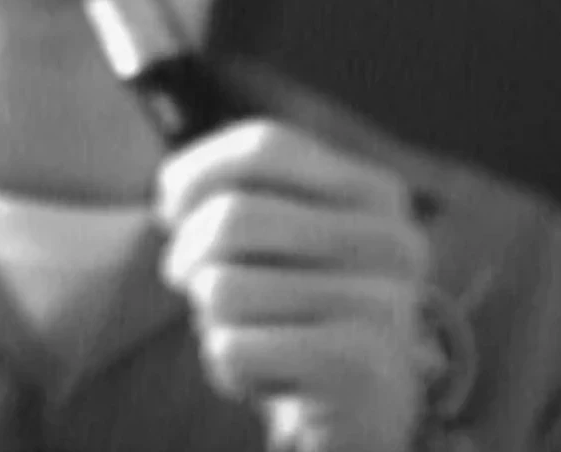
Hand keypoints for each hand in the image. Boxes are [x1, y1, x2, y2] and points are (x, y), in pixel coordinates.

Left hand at [157, 120, 434, 451]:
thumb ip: (244, 194)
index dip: (196, 172)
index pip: (265, 146)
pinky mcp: (357, 366)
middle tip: (189, 284)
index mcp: (376, 192)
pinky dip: (226, 368)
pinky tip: (263, 377)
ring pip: (221, 288)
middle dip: (187, 255)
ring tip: (246, 335)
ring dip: (210, 321)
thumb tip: (171, 192)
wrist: (366, 415)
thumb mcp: (287, 240)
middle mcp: (391, 240)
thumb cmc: (303, 312)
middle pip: (235, 216)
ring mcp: (383, 304)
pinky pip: (232, 348)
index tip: (169, 211)